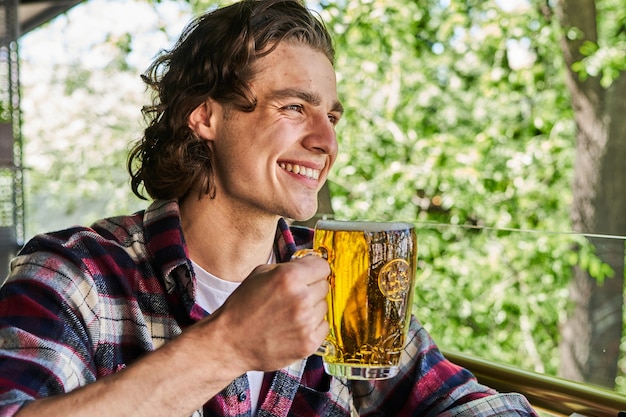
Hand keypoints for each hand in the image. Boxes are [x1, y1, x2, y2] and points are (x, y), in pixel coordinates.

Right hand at [206, 255, 329, 371]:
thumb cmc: (242, 307)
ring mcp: (306, 323)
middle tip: (293, 297)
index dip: (314, 270)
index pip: (323, 267)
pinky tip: (294, 327)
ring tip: (290, 314)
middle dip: (311, 289)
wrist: (230, 341)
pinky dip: (312, 326)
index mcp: (289, 277)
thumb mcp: (260, 274)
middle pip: (324, 287)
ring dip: (312, 309)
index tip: (310, 275)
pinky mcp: (308, 343)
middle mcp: (301, 299)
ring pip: (324, 307)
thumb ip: (288, 267)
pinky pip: (323, 327)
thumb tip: (308, 265)